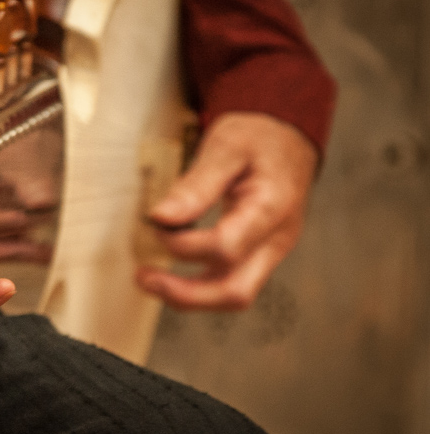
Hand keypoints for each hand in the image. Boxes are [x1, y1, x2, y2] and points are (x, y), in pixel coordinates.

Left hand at [136, 112, 318, 310]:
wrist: (287, 138)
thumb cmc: (258, 138)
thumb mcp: (225, 147)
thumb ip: (196, 185)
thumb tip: (161, 216)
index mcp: (272, 208)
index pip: (225, 246)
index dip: (183, 243)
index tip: (155, 223)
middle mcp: (277, 238)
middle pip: (235, 291)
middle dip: (185, 294)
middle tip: (145, 278)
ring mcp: (271, 250)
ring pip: (234, 294)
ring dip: (189, 296)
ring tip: (151, 279)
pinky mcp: (260, 254)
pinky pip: (231, 281)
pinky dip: (200, 284)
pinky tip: (172, 271)